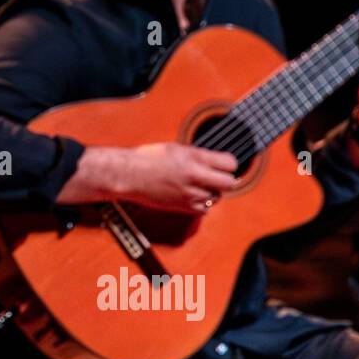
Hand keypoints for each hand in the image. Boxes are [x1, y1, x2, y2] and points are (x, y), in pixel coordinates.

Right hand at [117, 142, 238, 214]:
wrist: (128, 174)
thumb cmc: (147, 158)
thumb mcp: (176, 148)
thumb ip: (198, 156)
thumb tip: (215, 162)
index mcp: (194, 157)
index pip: (230, 163)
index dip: (229, 164)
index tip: (224, 165)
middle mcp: (194, 175)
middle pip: (229, 183)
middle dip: (226, 180)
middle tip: (218, 177)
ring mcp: (189, 193)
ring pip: (217, 197)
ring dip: (212, 192)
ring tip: (199, 185)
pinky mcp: (182, 206)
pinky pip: (205, 209)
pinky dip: (203, 204)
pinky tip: (193, 196)